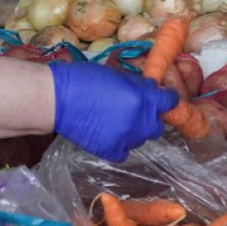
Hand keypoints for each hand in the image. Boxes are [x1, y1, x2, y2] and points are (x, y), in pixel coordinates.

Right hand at [49, 61, 177, 161]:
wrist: (57, 99)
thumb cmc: (85, 79)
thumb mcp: (118, 74)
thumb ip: (139, 85)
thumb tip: (154, 91)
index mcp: (141, 99)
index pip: (169, 102)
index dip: (167, 99)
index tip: (163, 98)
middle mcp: (138, 121)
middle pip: (157, 125)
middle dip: (151, 117)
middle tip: (137, 110)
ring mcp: (125, 139)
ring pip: (141, 139)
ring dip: (135, 130)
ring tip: (118, 121)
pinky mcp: (110, 151)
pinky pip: (125, 151)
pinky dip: (121, 144)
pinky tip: (110, 134)